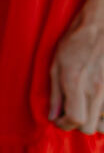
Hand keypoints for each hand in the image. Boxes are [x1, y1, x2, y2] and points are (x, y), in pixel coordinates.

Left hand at [49, 10, 103, 133]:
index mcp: (77, 83)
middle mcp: (97, 90)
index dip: (64, 125)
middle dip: (76, 125)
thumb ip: (55, 93)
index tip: (59, 120)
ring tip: (85, 108)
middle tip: (70, 113)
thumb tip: (53, 116)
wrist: (102, 26)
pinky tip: (97, 103)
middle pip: (89, 127)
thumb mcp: (56, 64)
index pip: (75, 120)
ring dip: (94, 121)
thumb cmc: (76, 41)